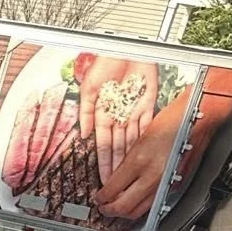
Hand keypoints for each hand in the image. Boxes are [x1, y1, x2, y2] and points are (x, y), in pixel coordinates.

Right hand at [77, 56, 160, 187]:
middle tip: (115, 184)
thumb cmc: (105, 61)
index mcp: (103, 112)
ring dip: (130, 157)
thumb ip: (85, 112)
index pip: (103, 144)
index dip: (103, 161)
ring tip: (128, 174)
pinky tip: (143, 152)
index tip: (102, 177)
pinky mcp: (148, 101)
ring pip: (133, 139)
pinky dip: (145, 138)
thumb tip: (83, 134)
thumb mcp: (88, 88)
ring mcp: (134, 109)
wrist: (126, 46)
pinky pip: (147, 123)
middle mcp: (119, 114)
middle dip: (116, 165)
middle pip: (118, 146)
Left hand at [92, 93, 191, 222]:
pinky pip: (152, 204)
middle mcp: (151, 176)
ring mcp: (164, 183)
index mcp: (139, 160)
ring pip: (138, 211)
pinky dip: (141, 207)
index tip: (98, 197)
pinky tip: (136, 202)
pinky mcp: (174, 186)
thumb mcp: (140, 138)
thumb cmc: (173, 120)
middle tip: (103, 208)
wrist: (200, 117)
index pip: (112, 190)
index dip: (101, 198)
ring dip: (124, 213)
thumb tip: (114, 180)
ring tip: (117, 208)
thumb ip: (127, 162)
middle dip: (109, 210)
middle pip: (123, 207)